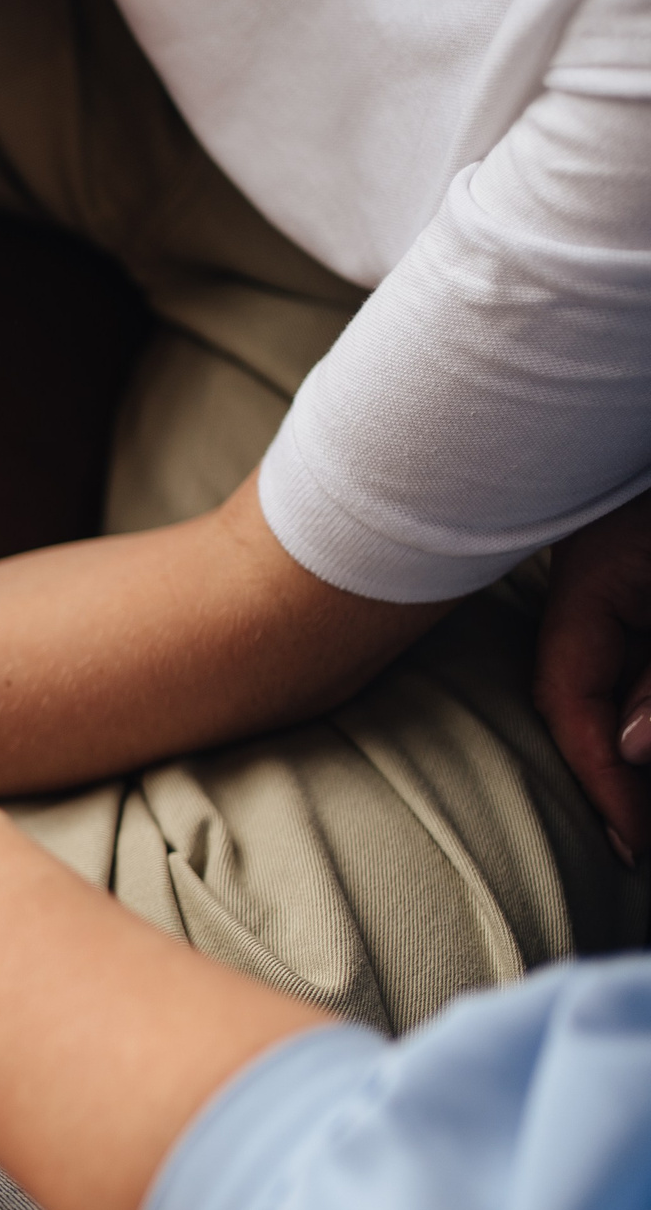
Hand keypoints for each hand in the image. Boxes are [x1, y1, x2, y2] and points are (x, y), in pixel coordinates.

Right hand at [535, 486, 650, 864]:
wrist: (649, 367)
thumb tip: (632, 749)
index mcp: (596, 573)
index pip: (567, 692)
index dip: (597, 776)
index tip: (631, 842)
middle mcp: (604, 576)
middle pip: (591, 690)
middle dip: (620, 771)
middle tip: (644, 841)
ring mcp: (631, 573)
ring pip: (620, 671)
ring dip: (639, 735)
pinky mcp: (646, 573)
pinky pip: (638, 652)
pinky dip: (647, 693)